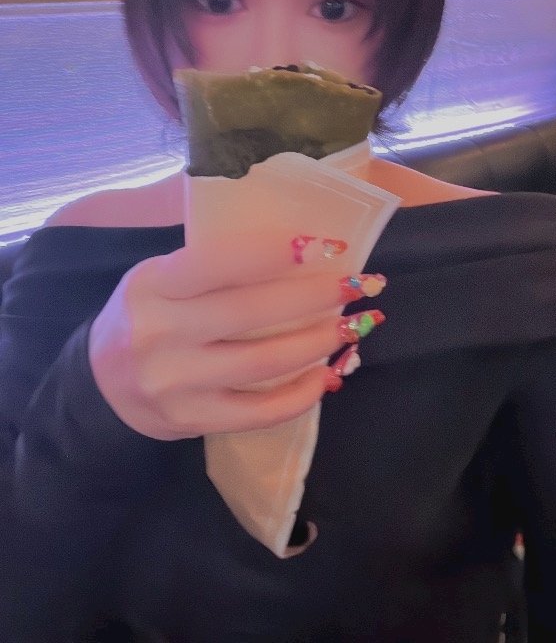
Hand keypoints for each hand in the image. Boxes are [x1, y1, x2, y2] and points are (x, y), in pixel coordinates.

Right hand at [88, 228, 353, 440]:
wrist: (101, 388)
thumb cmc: (147, 316)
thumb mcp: (158, 275)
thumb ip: (208, 257)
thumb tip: (289, 229)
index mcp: (154, 284)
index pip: (218, 261)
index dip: (275, 253)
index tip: (327, 245)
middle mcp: (160, 332)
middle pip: (251, 311)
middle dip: (315, 296)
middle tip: (360, 283)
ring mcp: (175, 382)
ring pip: (263, 363)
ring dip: (318, 342)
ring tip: (355, 325)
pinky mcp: (191, 420)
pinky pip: (259, 412)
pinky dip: (302, 394)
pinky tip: (328, 375)